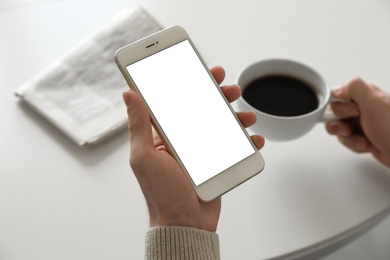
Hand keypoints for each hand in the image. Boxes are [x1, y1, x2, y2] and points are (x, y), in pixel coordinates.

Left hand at [122, 66, 264, 231]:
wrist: (184, 224)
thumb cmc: (161, 194)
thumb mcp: (144, 157)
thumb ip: (138, 125)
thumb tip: (128, 94)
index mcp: (162, 135)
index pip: (174, 102)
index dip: (186, 83)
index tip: (198, 68)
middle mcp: (182, 140)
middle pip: (201, 109)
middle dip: (216, 95)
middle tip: (228, 87)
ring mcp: (201, 151)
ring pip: (220, 125)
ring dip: (235, 115)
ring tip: (246, 115)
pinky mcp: (216, 163)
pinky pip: (233, 147)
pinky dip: (245, 141)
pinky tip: (253, 138)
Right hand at [326, 78, 389, 166]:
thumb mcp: (375, 104)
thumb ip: (355, 89)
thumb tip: (337, 89)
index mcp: (365, 95)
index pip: (336, 97)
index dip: (339, 108)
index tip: (351, 114)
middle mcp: (362, 107)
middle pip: (334, 114)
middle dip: (340, 126)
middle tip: (352, 129)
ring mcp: (362, 122)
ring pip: (338, 129)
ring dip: (349, 138)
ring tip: (362, 140)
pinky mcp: (362, 135)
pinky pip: (346, 139)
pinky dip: (354, 145)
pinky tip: (367, 145)